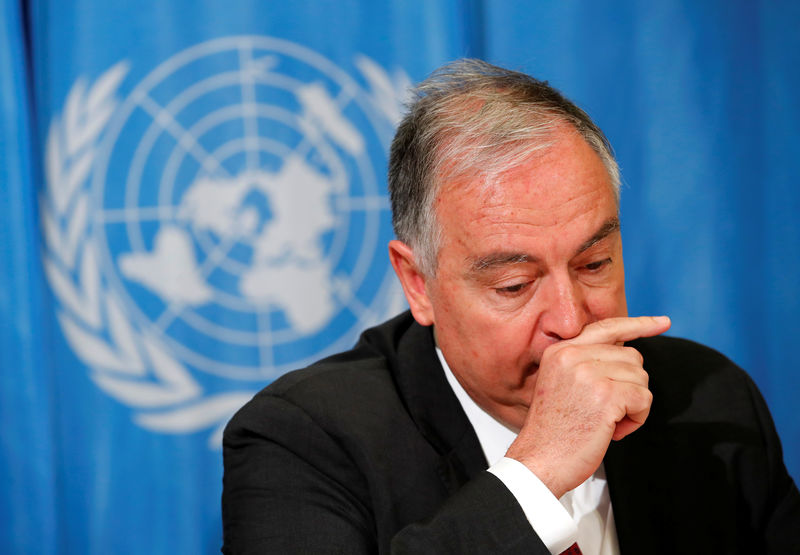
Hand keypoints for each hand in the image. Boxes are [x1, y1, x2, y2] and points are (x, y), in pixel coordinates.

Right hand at [505, 316, 670, 497]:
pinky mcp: (606, 395)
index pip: (607, 327)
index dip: (639, 325)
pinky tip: (612, 431)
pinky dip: (636, 419)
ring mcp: (589, 373)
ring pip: (640, 378)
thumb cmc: (553, 431)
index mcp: (560, 350)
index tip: (663, 322)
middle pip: (632, 357)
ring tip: (605, 422)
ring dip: (633, 405)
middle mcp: (573, 355)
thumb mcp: (561, 384)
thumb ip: (587, 363)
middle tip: (606, 411)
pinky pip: (643, 399)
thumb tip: (630, 356)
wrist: (539, 460)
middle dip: (630, 386)